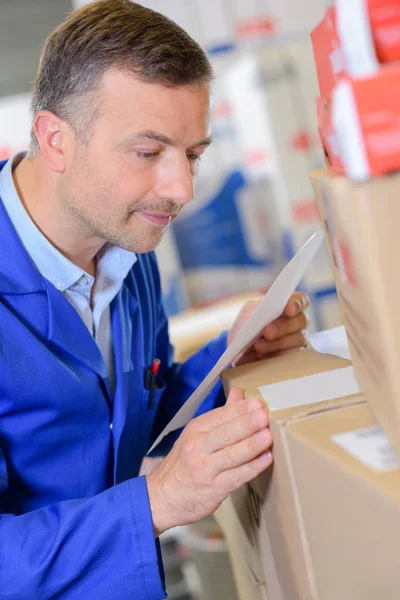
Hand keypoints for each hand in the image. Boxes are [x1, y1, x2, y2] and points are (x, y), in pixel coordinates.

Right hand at [146, 387, 272, 536]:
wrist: (162, 498)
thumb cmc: (184, 463)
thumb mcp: (196, 435)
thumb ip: (221, 415)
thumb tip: (240, 392)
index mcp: (195, 430)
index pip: (219, 416)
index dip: (239, 410)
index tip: (257, 403)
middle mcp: (198, 447)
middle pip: (225, 433)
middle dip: (246, 424)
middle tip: (264, 416)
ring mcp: (205, 469)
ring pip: (231, 455)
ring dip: (251, 445)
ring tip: (268, 436)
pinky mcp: (214, 489)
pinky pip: (236, 477)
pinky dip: (252, 468)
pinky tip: (266, 460)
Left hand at [229, 291, 308, 366]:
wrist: (239, 350)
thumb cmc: (246, 327)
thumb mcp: (247, 314)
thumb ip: (256, 310)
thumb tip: (262, 314)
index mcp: (288, 305)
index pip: (300, 300)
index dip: (297, 303)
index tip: (288, 309)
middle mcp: (298, 322)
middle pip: (301, 320)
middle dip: (284, 326)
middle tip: (267, 332)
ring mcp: (298, 340)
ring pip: (298, 340)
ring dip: (277, 343)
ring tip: (259, 347)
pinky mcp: (295, 358)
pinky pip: (293, 358)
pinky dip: (277, 357)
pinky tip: (262, 357)